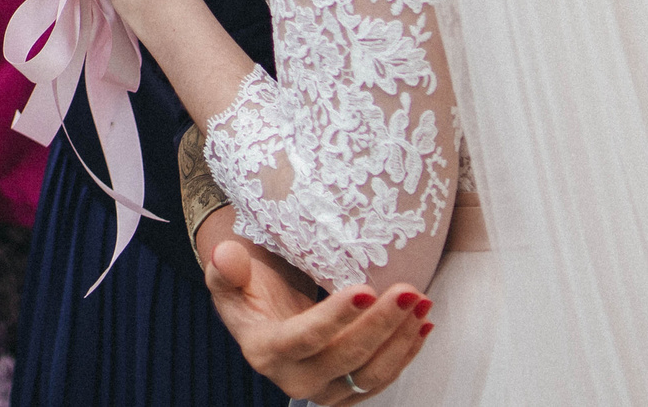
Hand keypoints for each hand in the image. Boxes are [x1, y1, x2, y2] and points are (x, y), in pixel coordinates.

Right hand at [202, 224, 430, 403]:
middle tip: (407, 290)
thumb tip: (227, 255)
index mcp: (264, 351)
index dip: (335, 317)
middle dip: (382, 324)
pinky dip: (406, 353)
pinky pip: (382, 380)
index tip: (365, 289)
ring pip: (371, 374)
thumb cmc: (250, 292)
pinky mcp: (347, 393)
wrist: (265, 319)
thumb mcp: (228, 277)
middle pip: (346, 358)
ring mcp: (325, 391)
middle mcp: (295, 380)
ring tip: (421, 302)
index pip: (304, 338)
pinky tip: (422, 324)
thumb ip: (225, 268)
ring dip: (401, 339)